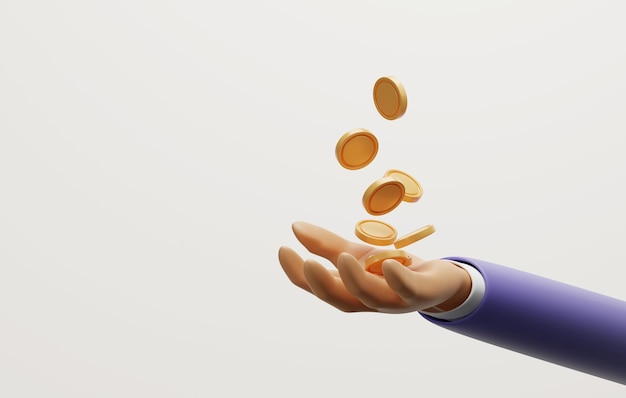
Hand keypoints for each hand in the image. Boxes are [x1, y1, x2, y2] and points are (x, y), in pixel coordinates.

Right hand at [278, 222, 470, 313]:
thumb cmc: (392, 268)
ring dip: (356, 281)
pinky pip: (408, 289)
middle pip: (341, 299)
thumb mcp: (357, 253)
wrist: (438, 279)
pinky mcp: (420, 292)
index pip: (318, 287)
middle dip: (323, 284)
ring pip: (372, 297)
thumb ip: (327, 245)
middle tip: (307, 263)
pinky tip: (389, 264)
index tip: (283, 249)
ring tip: (344, 258)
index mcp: (350, 291)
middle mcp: (369, 301)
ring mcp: (395, 300)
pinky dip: (398, 279)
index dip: (298, 273)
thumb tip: (294, 226)